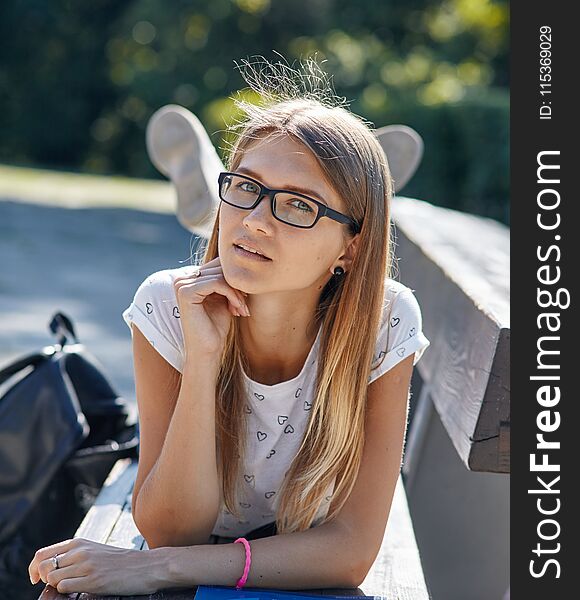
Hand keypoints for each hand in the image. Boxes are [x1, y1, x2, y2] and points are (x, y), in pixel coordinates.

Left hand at [28, 537, 159, 595]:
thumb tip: (50, 567)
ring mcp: (86, 565)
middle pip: (43, 566)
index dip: (34, 568)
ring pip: (51, 578)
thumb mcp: (96, 549)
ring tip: (70, 587)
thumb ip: (75, 553)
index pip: (43, 553)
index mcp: (80, 542)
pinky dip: (67, 592)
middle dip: (41, 579)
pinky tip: (80, 589)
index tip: (36, 578)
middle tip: (52, 585)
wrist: (146, 566)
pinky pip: (65, 588)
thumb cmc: (120, 561)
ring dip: (55, 586)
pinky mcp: (93, 580)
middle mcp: (80, 551)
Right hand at [173, 256, 249, 358]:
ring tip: (242, 309)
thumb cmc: (216, 327)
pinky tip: (238, 309)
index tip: (245, 297)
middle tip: (244, 305)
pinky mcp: (185, 292)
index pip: (218, 265)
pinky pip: (216, 283)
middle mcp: (182, 279)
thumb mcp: (224, 298)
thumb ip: (226, 280)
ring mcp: (181, 284)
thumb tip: (238, 261)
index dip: (235, 279)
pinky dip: (232, 294)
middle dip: (236, 285)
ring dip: (237, 292)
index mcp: (189, 279)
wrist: (208, 351)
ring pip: (220, 275)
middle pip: (219, 267)